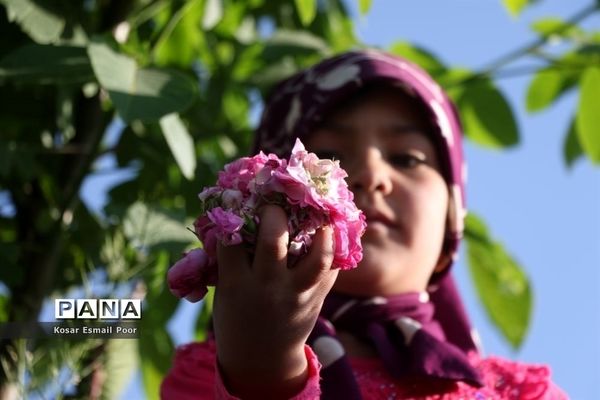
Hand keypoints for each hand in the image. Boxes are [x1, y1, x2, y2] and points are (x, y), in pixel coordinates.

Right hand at [213, 204, 337, 398]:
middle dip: (274, 214)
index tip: (238, 202)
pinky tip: (329, 231)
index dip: (233, 216)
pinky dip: (333, 248)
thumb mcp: (225, 291)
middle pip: (273, 240)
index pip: (231, 240)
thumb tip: (236, 215)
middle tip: (273, 206)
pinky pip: (332, 268)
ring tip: (317, 214)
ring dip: (320, 231)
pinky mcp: (317, 297)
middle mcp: (268, 286)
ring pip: (317, 256)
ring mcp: (296, 293)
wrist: (262, 359)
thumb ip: (232, 260)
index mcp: (236, 284)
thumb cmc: (237, 315)